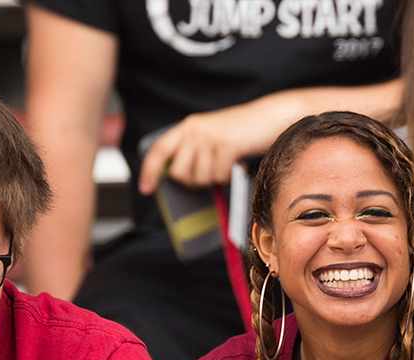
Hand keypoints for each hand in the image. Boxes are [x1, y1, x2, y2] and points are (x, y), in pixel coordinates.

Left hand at [137, 98, 291, 193]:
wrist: (268, 117)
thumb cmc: (240, 132)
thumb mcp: (210, 137)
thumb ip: (192, 151)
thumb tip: (179, 179)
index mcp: (187, 127)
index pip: (158, 150)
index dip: (149, 171)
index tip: (146, 188)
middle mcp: (194, 129)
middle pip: (179, 172)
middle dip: (192, 181)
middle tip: (208, 175)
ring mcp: (210, 136)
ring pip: (200, 177)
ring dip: (214, 179)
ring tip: (225, 165)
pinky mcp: (227, 144)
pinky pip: (219, 176)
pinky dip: (228, 177)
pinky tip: (235, 165)